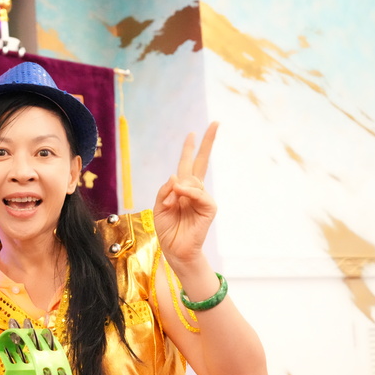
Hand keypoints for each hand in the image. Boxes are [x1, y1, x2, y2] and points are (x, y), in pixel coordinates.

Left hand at [153, 122, 218, 267]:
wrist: (175, 250)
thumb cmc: (168, 230)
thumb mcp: (159, 207)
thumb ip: (165, 190)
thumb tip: (176, 177)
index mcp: (182, 189)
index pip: (187, 165)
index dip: (189, 149)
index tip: (192, 133)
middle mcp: (194, 191)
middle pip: (201, 163)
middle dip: (206, 144)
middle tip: (215, 123)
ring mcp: (203, 199)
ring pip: (192, 182)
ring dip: (177, 192)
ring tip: (170, 206)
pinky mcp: (209, 209)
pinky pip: (200, 194)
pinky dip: (189, 194)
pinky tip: (181, 196)